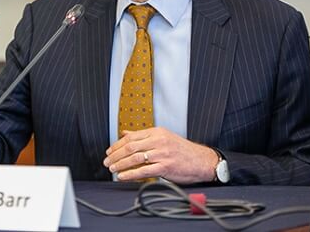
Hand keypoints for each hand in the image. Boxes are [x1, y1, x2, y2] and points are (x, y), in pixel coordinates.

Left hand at [103, 127, 218, 183]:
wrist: (203, 161)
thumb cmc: (182, 150)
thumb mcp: (163, 137)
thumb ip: (143, 136)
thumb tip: (125, 133)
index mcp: (157, 132)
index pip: (130, 137)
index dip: (116, 144)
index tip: (109, 151)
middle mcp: (159, 141)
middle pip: (130, 147)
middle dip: (115, 155)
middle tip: (107, 161)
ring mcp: (162, 154)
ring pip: (134, 158)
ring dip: (120, 164)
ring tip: (112, 169)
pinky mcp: (165, 167)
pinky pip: (143, 171)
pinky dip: (130, 174)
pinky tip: (123, 176)